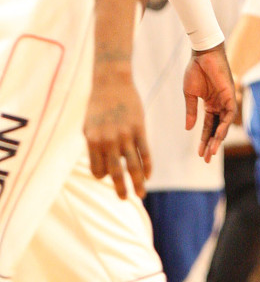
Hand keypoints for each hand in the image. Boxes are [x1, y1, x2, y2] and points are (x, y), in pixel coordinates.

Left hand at [85, 61, 150, 198]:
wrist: (112, 82)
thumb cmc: (99, 105)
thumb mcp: (89, 126)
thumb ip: (94, 147)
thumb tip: (101, 168)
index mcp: (93, 141)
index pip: (98, 170)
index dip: (103, 175)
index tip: (108, 174)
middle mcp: (108, 141)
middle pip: (116, 172)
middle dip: (121, 189)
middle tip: (126, 199)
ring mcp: (125, 135)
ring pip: (133, 166)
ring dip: (138, 182)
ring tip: (141, 195)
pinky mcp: (140, 129)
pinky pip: (145, 152)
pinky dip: (148, 166)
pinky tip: (149, 175)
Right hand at [183, 43, 236, 161]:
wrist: (202, 54)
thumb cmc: (195, 71)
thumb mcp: (189, 94)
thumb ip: (191, 111)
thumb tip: (188, 128)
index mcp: (209, 105)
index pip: (207, 127)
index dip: (204, 141)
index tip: (200, 155)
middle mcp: (219, 105)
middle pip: (216, 129)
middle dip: (212, 144)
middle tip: (207, 160)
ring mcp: (225, 101)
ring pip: (224, 125)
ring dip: (218, 139)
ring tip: (212, 152)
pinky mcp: (230, 95)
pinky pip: (229, 114)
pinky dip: (224, 125)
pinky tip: (218, 136)